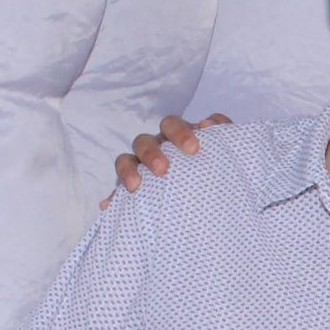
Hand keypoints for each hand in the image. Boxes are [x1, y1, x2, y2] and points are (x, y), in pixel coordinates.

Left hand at [99, 112, 228, 206]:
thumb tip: (107, 206)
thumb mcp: (161, 209)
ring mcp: (185, 137)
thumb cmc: (187, 204)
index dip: (127, 172)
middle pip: (145, 142)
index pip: (127, 162)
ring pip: (171, 124)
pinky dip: (213, 122)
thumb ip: (136, 206)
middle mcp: (161, 148)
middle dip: (150, 154)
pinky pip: (213, 120)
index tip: (135, 187)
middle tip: (162, 170)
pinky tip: (211, 127)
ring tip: (193, 149)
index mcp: (144, 167)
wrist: (222, 206)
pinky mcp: (213, 133)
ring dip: (179, 134)